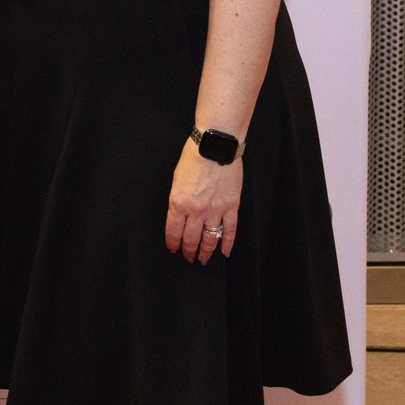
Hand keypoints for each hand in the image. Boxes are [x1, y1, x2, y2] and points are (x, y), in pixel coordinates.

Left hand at [164, 138, 240, 264]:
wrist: (214, 146)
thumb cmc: (193, 157)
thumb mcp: (176, 180)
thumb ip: (179, 200)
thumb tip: (180, 216)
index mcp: (178, 203)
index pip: (174, 231)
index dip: (173, 243)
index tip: (173, 249)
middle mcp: (196, 210)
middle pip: (191, 239)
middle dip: (188, 251)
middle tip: (188, 257)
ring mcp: (215, 210)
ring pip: (210, 239)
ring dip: (206, 251)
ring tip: (203, 259)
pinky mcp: (231, 207)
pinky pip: (230, 230)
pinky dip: (228, 244)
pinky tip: (225, 252)